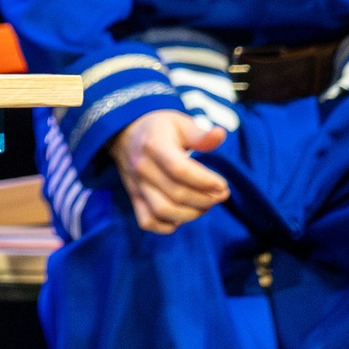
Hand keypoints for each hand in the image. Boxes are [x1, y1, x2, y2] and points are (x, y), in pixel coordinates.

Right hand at [110, 109, 230, 234]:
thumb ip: (200, 133)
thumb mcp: (179, 122)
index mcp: (154, 145)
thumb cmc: (159, 128)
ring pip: (163, 211)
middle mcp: (143, 167)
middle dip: (205, 199)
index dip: (204, 181)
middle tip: (222, 195)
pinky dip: (167, 226)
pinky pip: (148, 222)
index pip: (179, 169)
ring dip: (191, 214)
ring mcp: (136, 185)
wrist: (125, 135)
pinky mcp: (134, 198)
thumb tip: (220, 134)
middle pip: (176, 193)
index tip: (223, 185)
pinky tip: (182, 216)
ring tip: (206, 205)